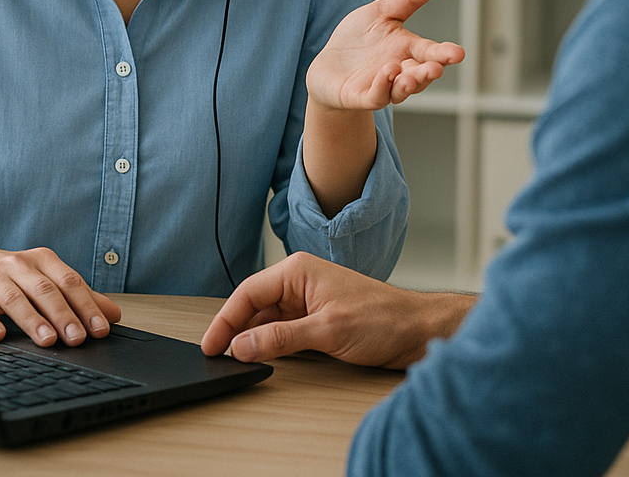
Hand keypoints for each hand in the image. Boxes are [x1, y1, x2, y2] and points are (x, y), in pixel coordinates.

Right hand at [0, 237, 121, 346]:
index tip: (101, 329)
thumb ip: (80, 296)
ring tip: (48, 340)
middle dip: (64, 315)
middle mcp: (20, 265)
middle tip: (78, 339)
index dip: (87, 306)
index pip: (71, 282)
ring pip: (15, 298)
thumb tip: (113, 315)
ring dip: (33, 320)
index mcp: (44, 261)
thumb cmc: (16, 274)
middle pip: (46, 290)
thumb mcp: (48, 279)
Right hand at [201, 252, 475, 369]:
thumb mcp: (326, 331)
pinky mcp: (317, 316)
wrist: (417, 329)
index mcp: (298, 270)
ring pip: (266, 318)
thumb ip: (280, 338)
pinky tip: (263, 355)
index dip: (225, 320)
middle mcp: (300, 280)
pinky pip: (283, 327)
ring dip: (251, 337)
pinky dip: (270, 342)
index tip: (211, 343)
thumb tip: (242, 345)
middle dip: (235, 328)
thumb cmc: (382, 318)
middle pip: (253, 304)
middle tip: (217, 355)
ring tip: (236, 359)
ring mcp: (308, 298)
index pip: (248, 292)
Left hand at [305, 0, 464, 112]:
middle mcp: (400, 71)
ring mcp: (381, 86)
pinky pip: (375, 96)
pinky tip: (387, 74)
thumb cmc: (359, 39)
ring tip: (409, 74)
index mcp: (408, 50)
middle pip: (420, 74)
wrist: (328, 66)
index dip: (445, 54)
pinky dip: (382, 87)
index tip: (458, 53)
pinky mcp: (361, 96)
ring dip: (407, 83)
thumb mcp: (383, 11)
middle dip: (429, 72)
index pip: (431, 52)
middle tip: (436, 68)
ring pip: (400, 89)